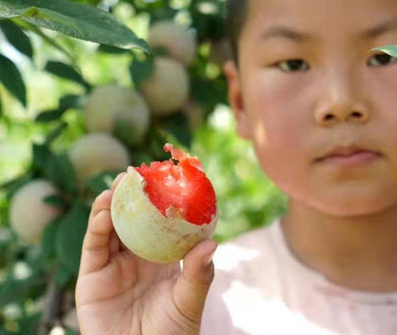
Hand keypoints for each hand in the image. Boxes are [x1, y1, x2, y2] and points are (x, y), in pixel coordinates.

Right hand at [75, 173, 216, 334]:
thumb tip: (212, 243)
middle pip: (133, 218)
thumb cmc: (172, 334)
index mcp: (162, 257)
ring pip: (110, 226)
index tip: (166, 175)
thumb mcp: (189, 301)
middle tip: (136, 171)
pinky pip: (94, 245)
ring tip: (118, 183)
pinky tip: (104, 209)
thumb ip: (199, 274)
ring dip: (112, 202)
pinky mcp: (91, 277)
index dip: (161, 199)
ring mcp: (113, 265)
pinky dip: (97, 225)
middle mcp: (136, 257)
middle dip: (132, 194)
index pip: (161, 221)